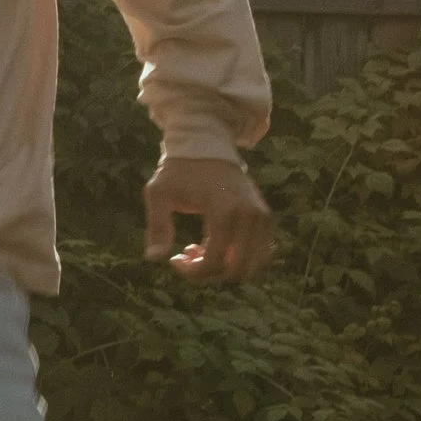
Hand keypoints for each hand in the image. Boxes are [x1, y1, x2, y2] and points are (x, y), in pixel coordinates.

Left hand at [143, 154, 276, 286]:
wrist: (207, 146)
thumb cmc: (179, 172)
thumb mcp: (159, 194)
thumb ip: (157, 226)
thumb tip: (154, 259)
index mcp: (223, 210)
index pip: (214, 262)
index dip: (192, 272)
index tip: (174, 260)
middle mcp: (249, 215)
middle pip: (235, 270)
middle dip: (209, 274)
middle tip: (189, 258)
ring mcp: (261, 217)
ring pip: (251, 268)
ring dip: (225, 270)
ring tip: (203, 251)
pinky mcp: (266, 219)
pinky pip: (262, 256)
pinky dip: (241, 261)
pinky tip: (219, 248)